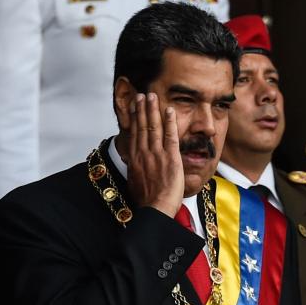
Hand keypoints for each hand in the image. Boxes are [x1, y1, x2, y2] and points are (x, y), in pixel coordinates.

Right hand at [125, 93, 183, 217]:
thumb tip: (136, 169)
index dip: (135, 118)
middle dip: (142, 109)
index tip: (135, 107)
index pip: (135, 134)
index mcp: (135, 160)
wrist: (155, 209)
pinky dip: (169, 122)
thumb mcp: (135, 184)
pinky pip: (170, 136)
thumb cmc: (147, 202)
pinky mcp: (170, 158)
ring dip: (153, 110)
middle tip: (142, 94)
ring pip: (154, 127)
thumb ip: (137, 172)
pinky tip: (169, 110)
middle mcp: (143, 154)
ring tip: (152, 96)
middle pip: (142, 126)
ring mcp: (157, 155)